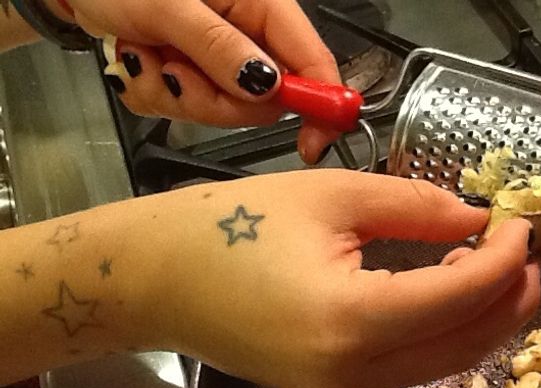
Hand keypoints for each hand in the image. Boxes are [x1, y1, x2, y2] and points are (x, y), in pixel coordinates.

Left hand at [56, 0, 341, 163]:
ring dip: (177, 94)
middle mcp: (247, 32)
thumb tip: (268, 86)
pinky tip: (140, 60)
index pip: (311, 59)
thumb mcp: (168, 6)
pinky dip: (159, 93)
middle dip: (216, 100)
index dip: (321, 104)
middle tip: (176, 73)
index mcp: (259, 4)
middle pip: (265, 99)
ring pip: (225, 110)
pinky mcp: (194, 74)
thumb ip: (219, 47)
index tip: (312, 142)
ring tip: (146, 55)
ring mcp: (220, 56)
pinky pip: (191, 109)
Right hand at [134, 171, 540, 387]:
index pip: (460, 296)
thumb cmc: (228, 226)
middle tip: (532, 254)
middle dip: (511, 300)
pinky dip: (445, 333)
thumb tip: (478, 218)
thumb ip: (417, 207)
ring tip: (504, 269)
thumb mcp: (331, 197)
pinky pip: (412, 368)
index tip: (521, 224)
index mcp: (351, 320)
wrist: (154, 281)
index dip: (504, 259)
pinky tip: (454, 294)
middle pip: (466, 344)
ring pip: (445, 363)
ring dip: (484, 319)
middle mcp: (354, 375)